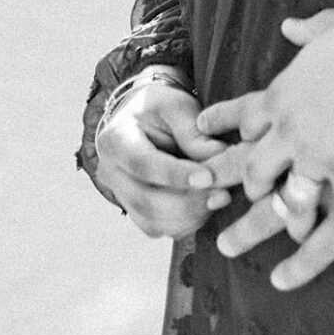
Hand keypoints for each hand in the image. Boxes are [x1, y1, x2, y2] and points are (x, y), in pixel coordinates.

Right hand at [94, 77, 229, 238]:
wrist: (143, 121)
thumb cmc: (162, 109)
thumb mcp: (177, 105)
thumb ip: (194, 131)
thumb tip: (219, 157)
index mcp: (115, 140)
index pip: (143, 164)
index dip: (176, 174)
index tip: (208, 177)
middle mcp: (110, 172)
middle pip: (145, 200)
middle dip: (188, 202)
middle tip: (223, 194)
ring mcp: (120, 196)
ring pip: (152, 221)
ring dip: (190, 216)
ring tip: (220, 198)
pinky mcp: (134, 211)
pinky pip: (157, 229)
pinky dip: (184, 225)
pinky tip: (207, 207)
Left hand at [190, 3, 333, 252]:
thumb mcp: (331, 29)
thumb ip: (308, 32)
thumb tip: (290, 25)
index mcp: (282, 95)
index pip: (248, 121)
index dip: (235, 133)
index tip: (215, 137)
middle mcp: (289, 129)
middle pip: (256, 168)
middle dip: (253, 186)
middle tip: (248, 198)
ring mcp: (315, 153)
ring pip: (290, 200)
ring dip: (292, 221)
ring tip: (297, 235)